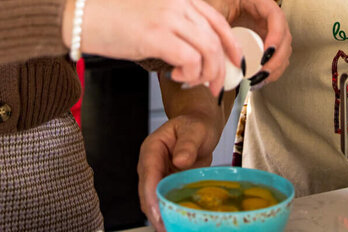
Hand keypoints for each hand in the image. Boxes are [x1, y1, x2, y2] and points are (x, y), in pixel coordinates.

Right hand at [75, 0, 241, 94]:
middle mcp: (178, 3)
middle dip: (221, 68)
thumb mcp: (152, 14)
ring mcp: (168, 17)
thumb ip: (176, 27)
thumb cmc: (111, 20)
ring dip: (205, 74)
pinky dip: (189, 74)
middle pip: (216, 38)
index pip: (218, 20)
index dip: (231, 45)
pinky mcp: (155, 36)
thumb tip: (195, 58)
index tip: (234, 64)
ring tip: (191, 83)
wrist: (81, 17)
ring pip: (207, 50)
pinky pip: (189, 60)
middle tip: (215, 86)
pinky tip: (175, 78)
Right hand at [137, 107, 222, 230]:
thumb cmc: (195, 125)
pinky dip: (170, 212)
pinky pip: (165, 201)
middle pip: (147, 193)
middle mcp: (151, 165)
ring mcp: (158, 177)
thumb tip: (180, 160)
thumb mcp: (195, 130)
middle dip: (155, 212)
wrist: (200, 126)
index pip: (148, 174)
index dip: (151, 195)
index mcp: (152, 149)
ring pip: (153, 201)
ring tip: (172, 229)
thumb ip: (188, 144)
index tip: (158, 212)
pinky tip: (178, 224)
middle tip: (166, 228)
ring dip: (161, 216)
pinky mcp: (167, 185)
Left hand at [198, 0, 291, 85]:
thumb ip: (215, 25)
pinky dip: (271, 70)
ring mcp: (271, 26)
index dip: (275, 37)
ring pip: (283, 49)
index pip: (276, 17)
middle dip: (276, 59)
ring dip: (275, 68)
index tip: (265, 55)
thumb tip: (217, 54)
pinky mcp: (268, 38)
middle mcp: (269, 13)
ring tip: (258, 81)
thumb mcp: (213, 7)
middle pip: (284, 37)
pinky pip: (276, 56)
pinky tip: (258, 80)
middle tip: (261, 74)